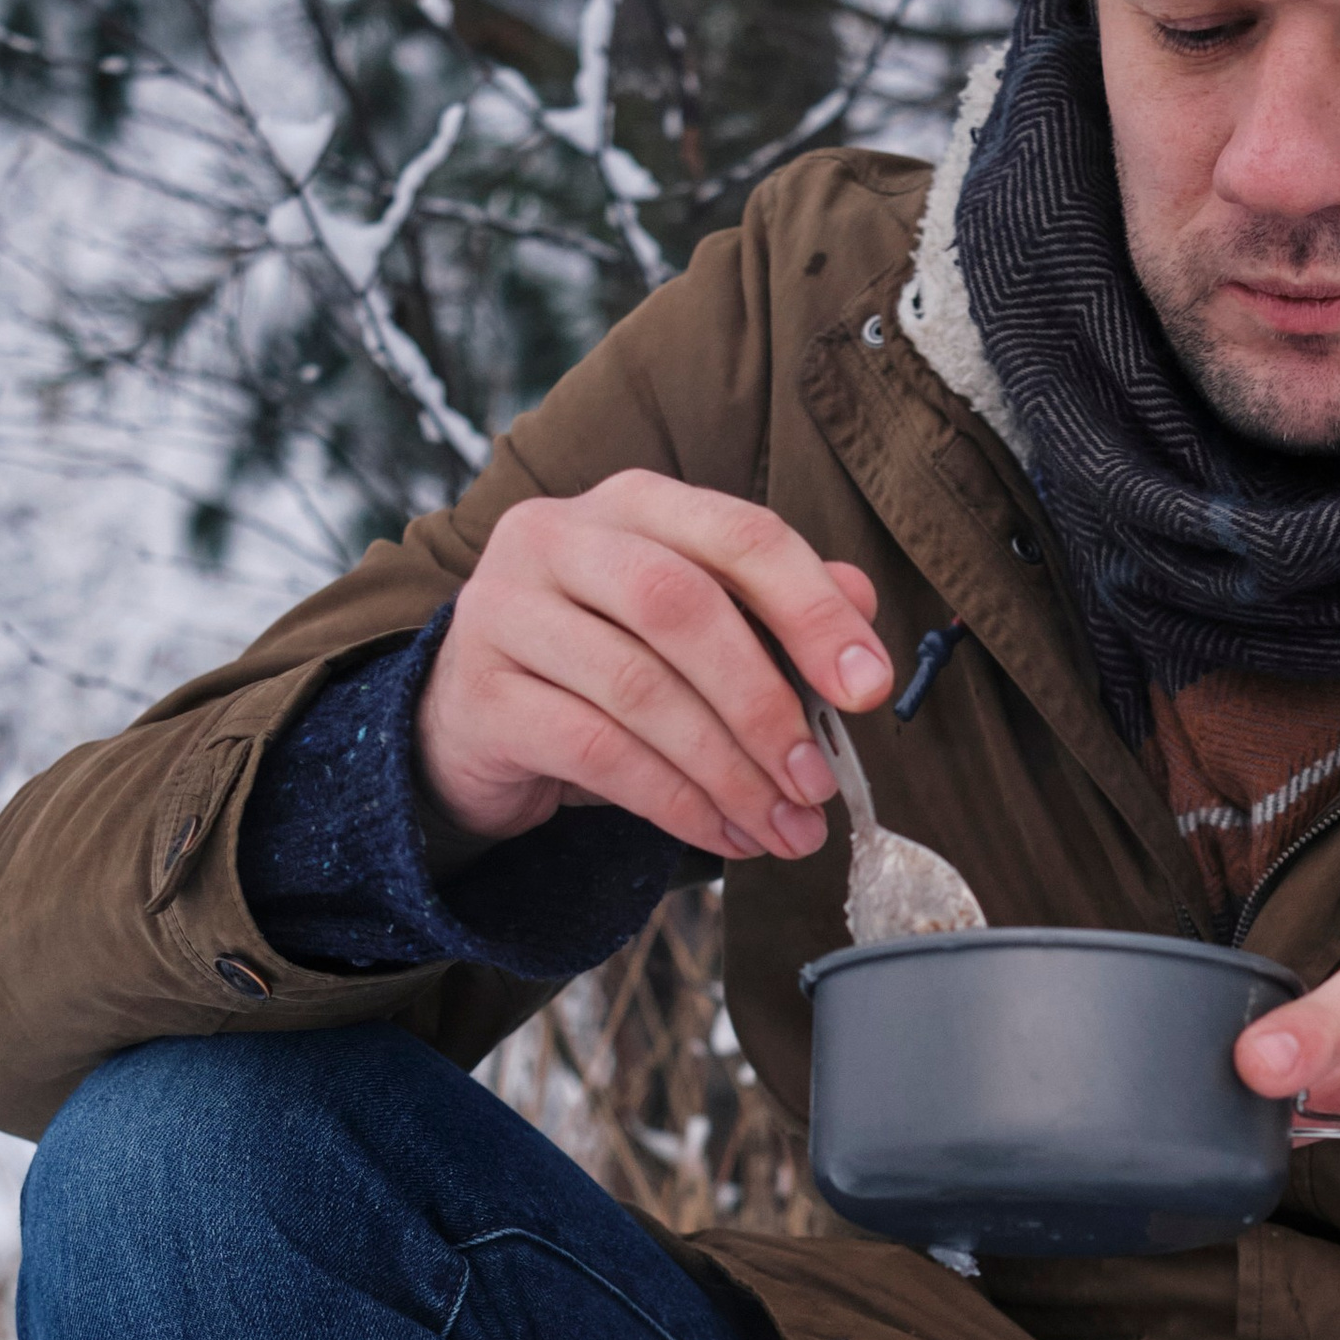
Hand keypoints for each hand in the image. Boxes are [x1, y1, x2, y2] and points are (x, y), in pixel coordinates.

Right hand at [418, 473, 894, 859]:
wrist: (470, 722)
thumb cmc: (602, 666)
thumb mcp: (692, 631)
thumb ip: (772, 607)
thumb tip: (862, 601)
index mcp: (631, 504)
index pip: (738, 534)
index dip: (813, 610)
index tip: (870, 689)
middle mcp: (558, 537)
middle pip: (681, 605)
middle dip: (765, 703)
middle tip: (819, 782)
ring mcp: (507, 610)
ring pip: (639, 689)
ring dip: (728, 771)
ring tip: (784, 827)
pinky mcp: (483, 695)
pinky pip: (595, 752)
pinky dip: (675, 803)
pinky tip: (725, 835)